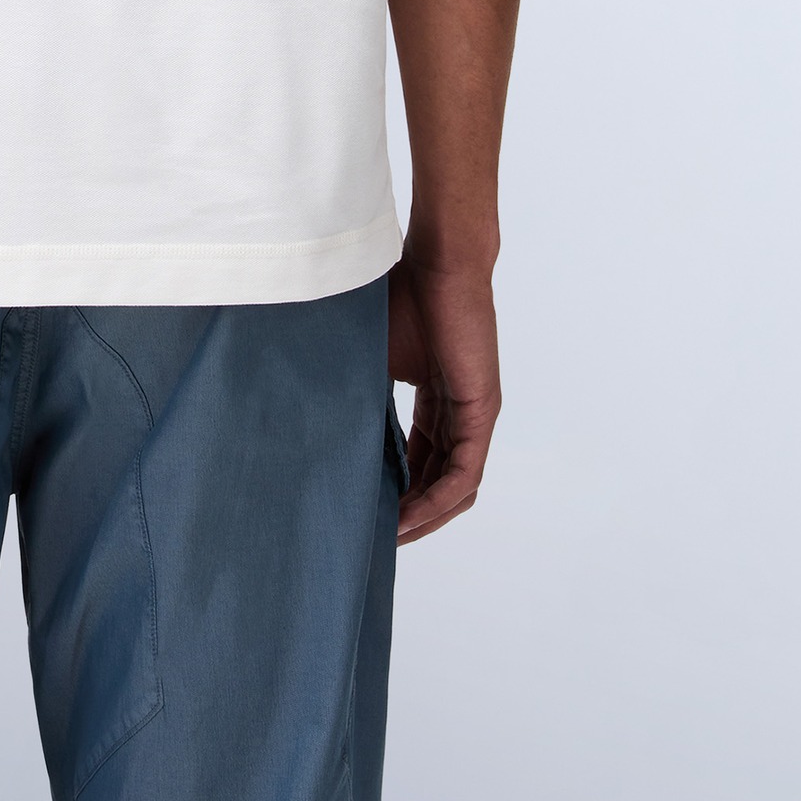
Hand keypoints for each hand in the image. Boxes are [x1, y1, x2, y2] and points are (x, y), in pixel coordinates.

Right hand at [387, 247, 501, 543]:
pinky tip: (410, 517)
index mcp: (437, 398)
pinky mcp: (481, 413)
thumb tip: (318, 426)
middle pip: (438, 480)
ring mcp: (475, 415)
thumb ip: (361, 395)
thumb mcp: (373, 358)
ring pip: (454, 486)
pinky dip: (437, 500)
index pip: (420, 458)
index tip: (367, 509)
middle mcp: (461, 412)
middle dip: (410, 512)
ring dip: (425, 516)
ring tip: (391, 537)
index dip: (396, 489)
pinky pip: (463, 473)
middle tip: (374, 535)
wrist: (438, 263)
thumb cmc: (403, 296)